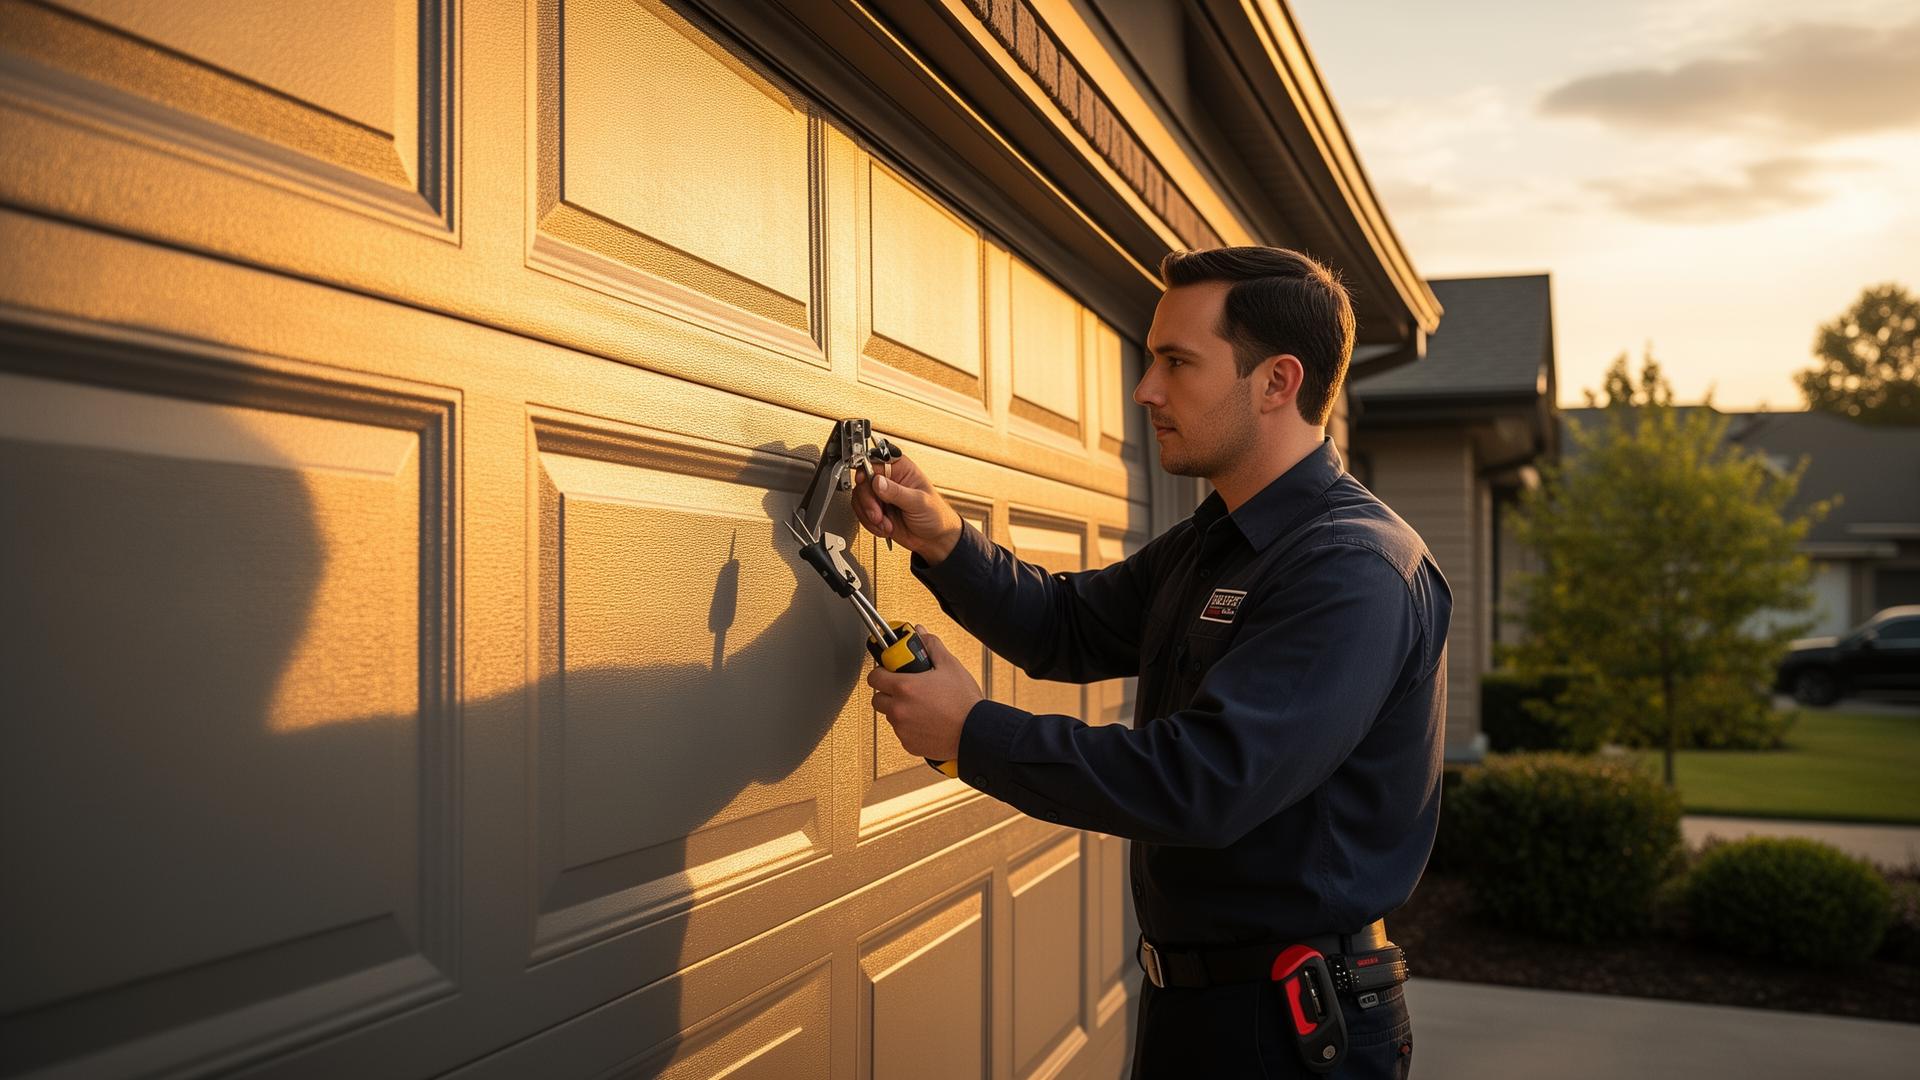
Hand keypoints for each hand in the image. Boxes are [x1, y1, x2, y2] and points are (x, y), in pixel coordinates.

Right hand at [851, 453, 961, 564]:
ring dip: (869, 516)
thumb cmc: (936, 515)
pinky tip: (884, 527)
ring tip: (885, 524)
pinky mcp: (877, 510)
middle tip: (878, 514)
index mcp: (901, 469)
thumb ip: (897, 492)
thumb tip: (878, 482)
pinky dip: (870, 524)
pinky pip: (861, 513)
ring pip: (859, 498)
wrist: (934, 539)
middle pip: (863, 482)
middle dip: (868, 502)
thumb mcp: (919, 502)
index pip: (875, 462)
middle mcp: (889, 480)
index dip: (866, 471)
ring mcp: (881, 496)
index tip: (864, 482)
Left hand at [868, 628, 980, 761]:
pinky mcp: (909, 744)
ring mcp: (902, 729)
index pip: (874, 677)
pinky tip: (927, 721)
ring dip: (900, 710)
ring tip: (922, 706)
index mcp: (905, 687)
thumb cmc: (965, 703)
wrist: (976, 732)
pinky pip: (901, 732)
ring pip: (890, 716)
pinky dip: (910, 727)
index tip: (890, 672)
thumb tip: (920, 634)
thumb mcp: (950, 666)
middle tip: (906, 689)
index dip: (882, 672)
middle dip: (888, 692)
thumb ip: (931, 646)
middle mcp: (899, 709)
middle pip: (878, 698)